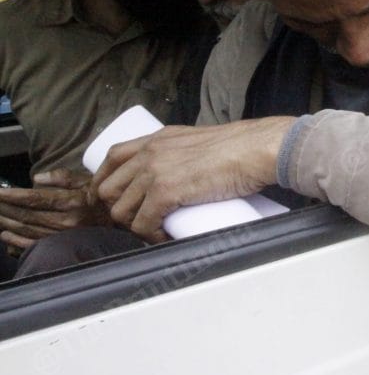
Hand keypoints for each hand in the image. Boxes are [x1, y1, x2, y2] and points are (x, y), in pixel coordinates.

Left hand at [0, 169, 110, 250]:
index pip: (35, 199)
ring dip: (6, 222)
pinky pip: (33, 245)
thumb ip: (62, 177)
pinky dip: (15, 241)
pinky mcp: (61, 246)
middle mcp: (67, 221)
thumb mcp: (87, 180)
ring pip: (26, 230)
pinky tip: (4, 234)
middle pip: (27, 215)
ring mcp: (63, 236)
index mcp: (73, 202)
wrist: (119, 220)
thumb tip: (35, 178)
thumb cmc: (100, 198)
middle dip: (5, 208)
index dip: (13, 195)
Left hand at [91, 117, 294, 242]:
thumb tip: (183, 174)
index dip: (104, 181)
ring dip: (135, 225)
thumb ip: (185, 153)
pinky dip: (150, 236)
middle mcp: (150, 152)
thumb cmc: (241, 146)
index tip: (110, 199)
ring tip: (156, 229)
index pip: (113, 157)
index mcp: (159, 138)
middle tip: (139, 220)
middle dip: (119, 209)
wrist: (256, 149)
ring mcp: (155, 171)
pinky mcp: (165, 191)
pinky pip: (142, 224)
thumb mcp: (201, 141)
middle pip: (109, 188)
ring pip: (121, 211)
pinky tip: (163, 236)